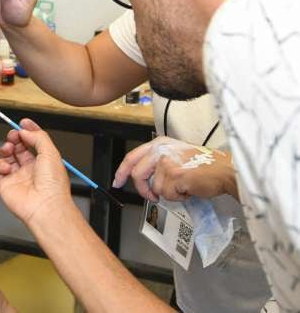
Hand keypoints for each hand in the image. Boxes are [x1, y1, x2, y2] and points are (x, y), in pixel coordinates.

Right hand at [0, 119, 74, 227]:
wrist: (44, 206)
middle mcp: (30, 168)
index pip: (33, 142)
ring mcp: (16, 176)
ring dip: (6, 148)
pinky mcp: (4, 183)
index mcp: (43, 161)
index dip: (28, 131)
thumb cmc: (52, 185)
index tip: (23, 122)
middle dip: (15, 137)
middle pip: (18, 147)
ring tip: (9, 148)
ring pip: (6, 155)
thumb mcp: (51, 152)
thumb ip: (38, 137)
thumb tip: (26, 130)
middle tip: (14, 134)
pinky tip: (7, 167)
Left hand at [113, 136, 236, 201]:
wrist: (224, 170)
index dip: (122, 171)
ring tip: (184, 186)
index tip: (117, 182)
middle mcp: (160, 149)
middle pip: (137, 175)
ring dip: (169, 193)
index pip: (132, 157)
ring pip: (155, 188)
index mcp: (159, 143)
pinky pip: (167, 195)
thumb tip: (145, 179)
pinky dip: (178, 197)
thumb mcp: (176, 155)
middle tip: (153, 197)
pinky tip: (189, 189)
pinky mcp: (174, 175)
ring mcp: (166, 162)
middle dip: (144, 190)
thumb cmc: (205, 165)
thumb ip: (158, 162)